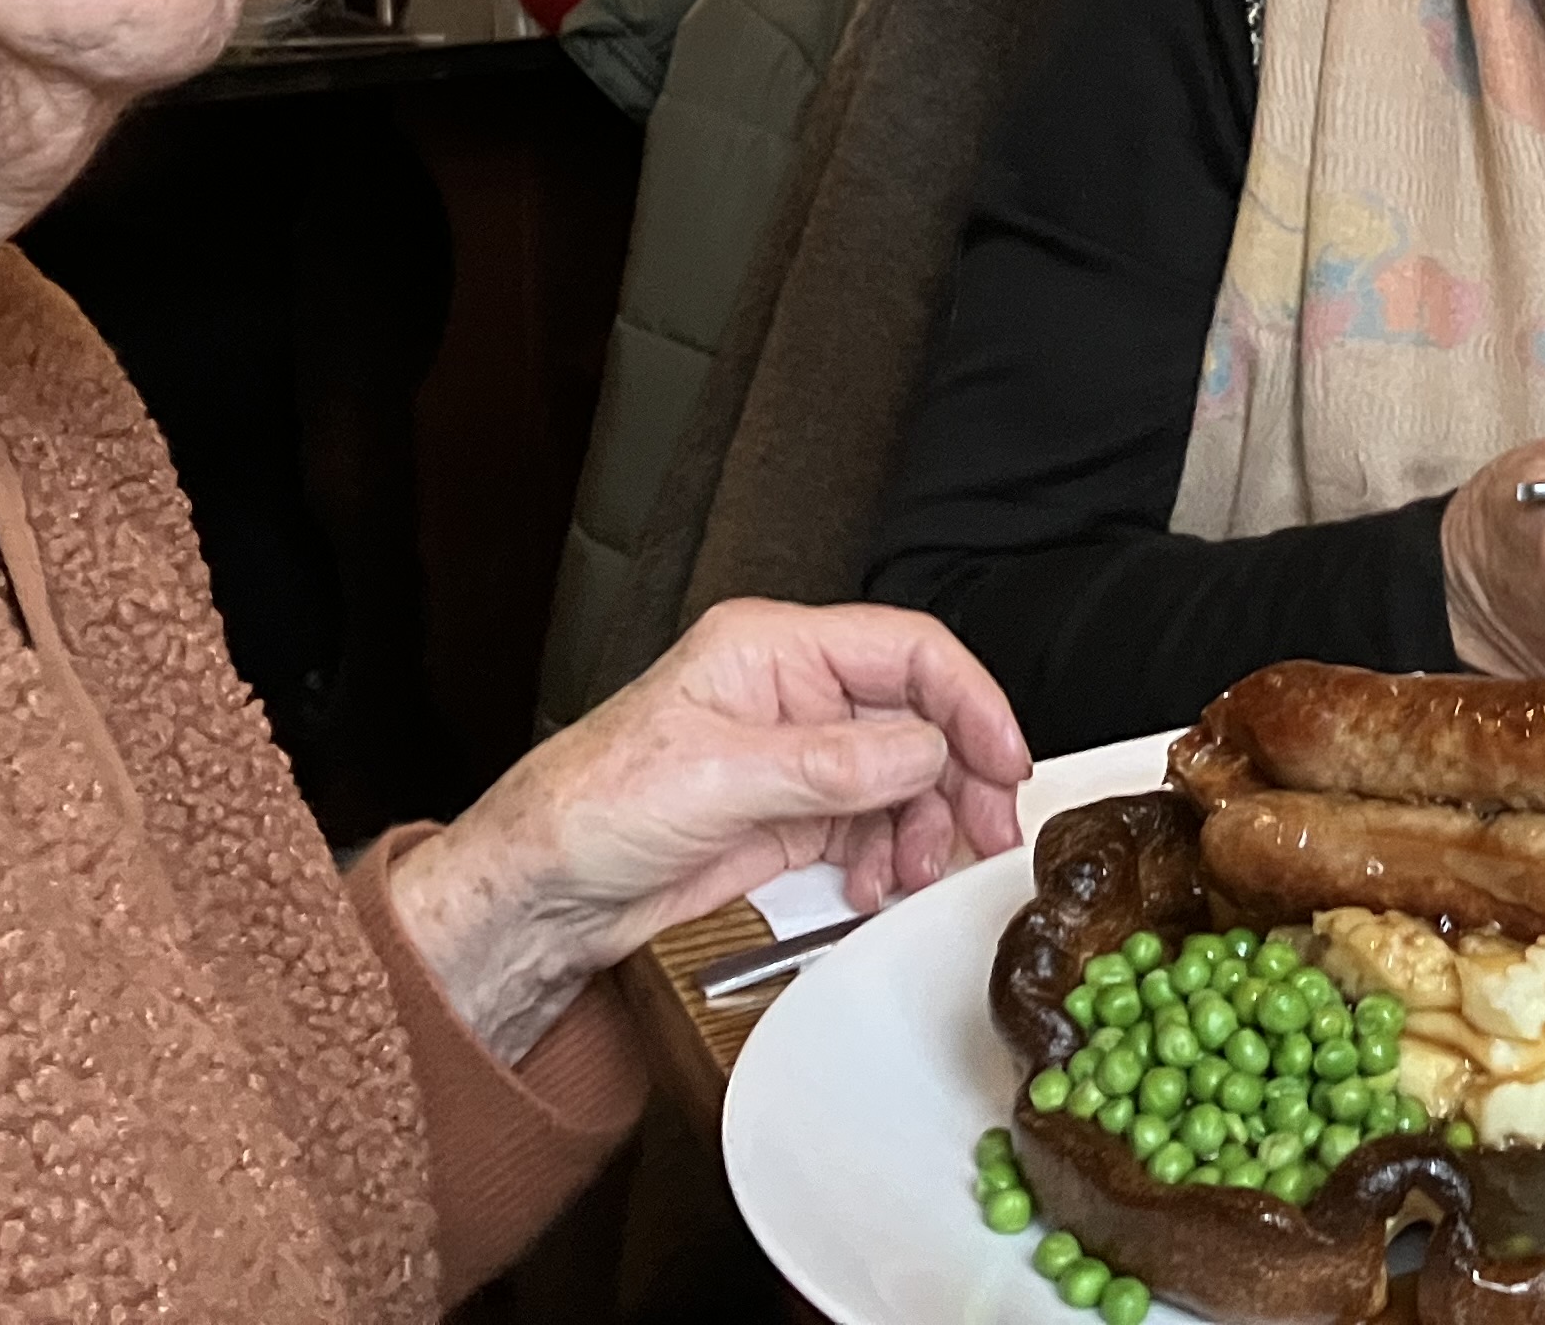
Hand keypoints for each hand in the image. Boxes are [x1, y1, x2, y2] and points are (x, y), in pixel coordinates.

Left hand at [386, 599, 1029, 1062]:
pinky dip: (887, 857)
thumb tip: (924, 752)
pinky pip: (871, 826)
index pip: (906, 649)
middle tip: (986, 830)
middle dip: (958, 773)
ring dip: (924, 826)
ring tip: (917, 873)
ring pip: (903, 776)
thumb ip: (831, 764)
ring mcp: (796, 755)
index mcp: (773, 649)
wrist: (541, 894)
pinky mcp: (791, 814)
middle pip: (917, 715)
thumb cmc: (592, 809)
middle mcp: (794, 693)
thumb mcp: (718, 777)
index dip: (968, 699)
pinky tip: (876, 886)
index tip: (1004, 758)